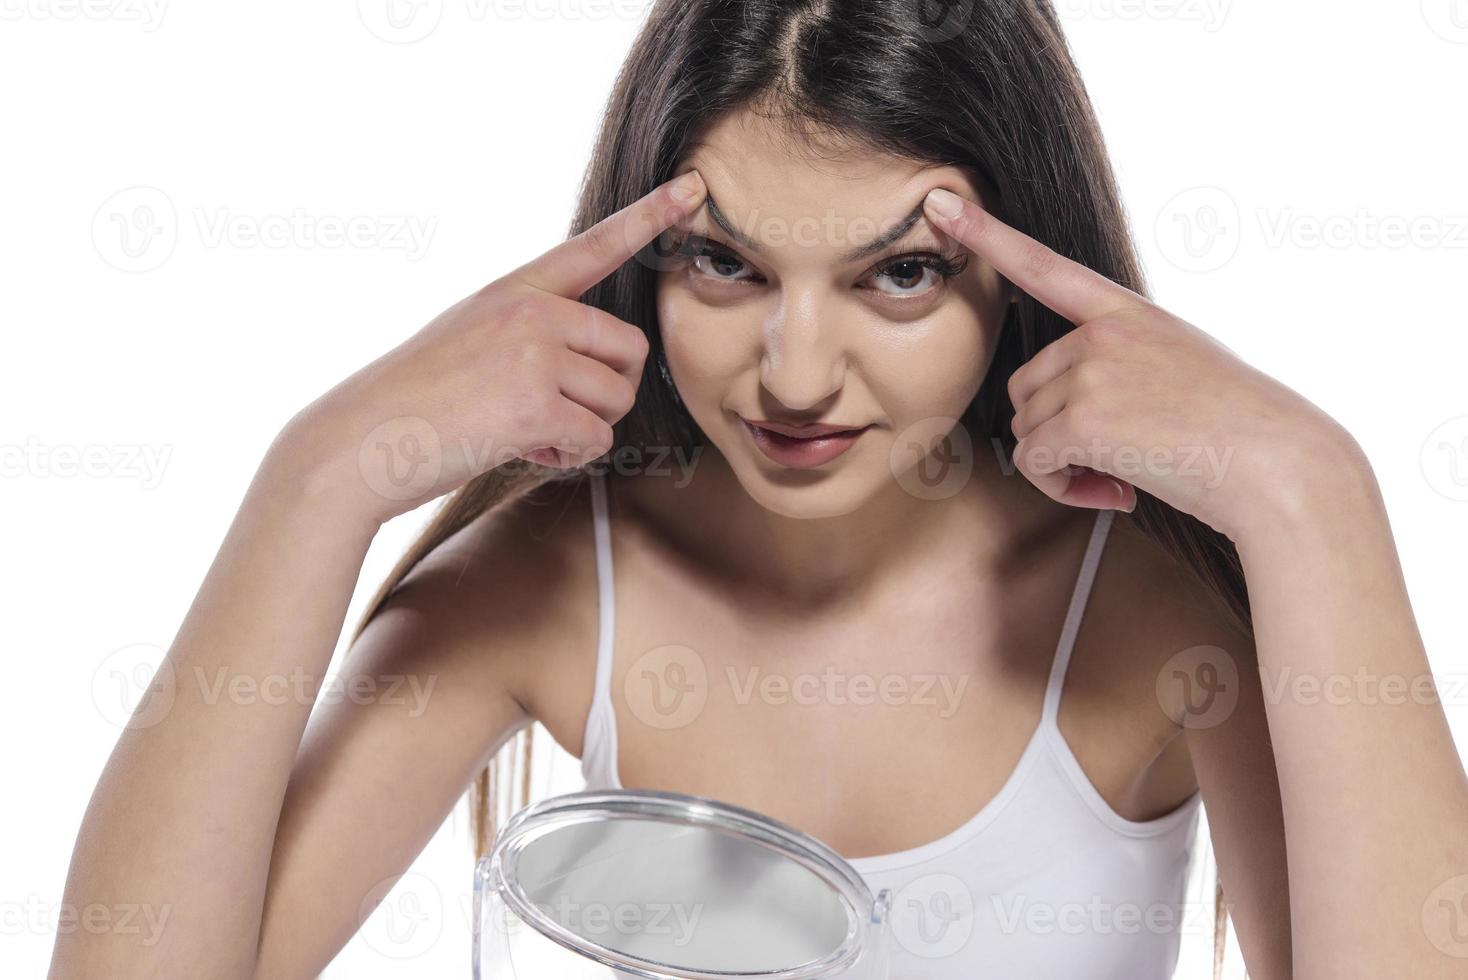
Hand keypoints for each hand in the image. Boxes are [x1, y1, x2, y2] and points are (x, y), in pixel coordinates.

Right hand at [279, 170, 707, 527]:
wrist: (358, 441)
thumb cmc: (412, 402)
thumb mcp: (468, 337)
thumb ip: (527, 332)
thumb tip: (589, 368)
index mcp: (515, 290)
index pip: (594, 246)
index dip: (648, 216)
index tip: (693, 186)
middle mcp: (531, 311)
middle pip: (630, 350)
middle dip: (609, 392)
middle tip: (559, 412)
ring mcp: (535, 353)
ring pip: (616, 400)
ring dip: (583, 430)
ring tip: (525, 430)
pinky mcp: (537, 402)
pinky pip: (596, 439)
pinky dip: (567, 457)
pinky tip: (522, 449)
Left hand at [921, 187, 1361, 542]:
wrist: (1281, 466)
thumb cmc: (1238, 431)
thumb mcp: (1181, 369)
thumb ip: (1120, 366)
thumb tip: (1058, 417)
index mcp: (1129, 314)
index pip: (1045, 266)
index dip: (986, 234)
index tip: (940, 204)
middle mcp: (1103, 333)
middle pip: (1026, 389)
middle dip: (1057, 435)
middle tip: (1115, 462)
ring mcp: (1092, 370)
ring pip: (1027, 430)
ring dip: (1063, 466)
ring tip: (1124, 475)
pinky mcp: (1084, 418)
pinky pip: (1035, 462)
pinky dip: (1065, 487)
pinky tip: (1117, 491)